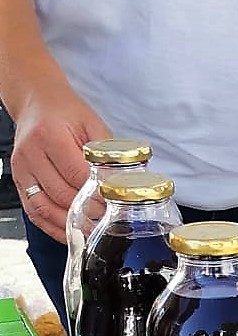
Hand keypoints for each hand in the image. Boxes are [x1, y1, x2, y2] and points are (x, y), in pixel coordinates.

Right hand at [10, 83, 111, 241]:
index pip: (76, 174)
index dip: (97, 194)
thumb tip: (122, 182)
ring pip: (44, 207)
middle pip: (61, 194)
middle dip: (87, 212)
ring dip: (69, 225)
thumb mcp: (92, 124)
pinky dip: (52, 226)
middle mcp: (31, 154)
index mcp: (50, 136)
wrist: (37, 103)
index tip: (115, 206)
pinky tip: (70, 232)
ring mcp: (21, 169)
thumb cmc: (66, 112)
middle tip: (108, 221)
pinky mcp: (18, 181)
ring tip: (92, 232)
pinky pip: (33, 211)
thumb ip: (106, 152)